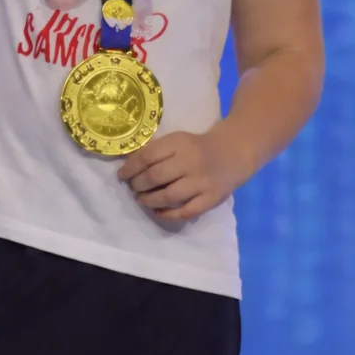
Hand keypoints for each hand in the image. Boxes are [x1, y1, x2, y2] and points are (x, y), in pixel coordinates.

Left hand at [117, 127, 242, 222]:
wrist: (232, 153)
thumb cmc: (197, 146)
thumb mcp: (177, 139)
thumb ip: (156, 149)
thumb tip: (128, 162)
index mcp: (179, 144)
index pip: (148, 156)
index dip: (131, 167)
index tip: (122, 175)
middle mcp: (190, 162)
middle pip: (155, 176)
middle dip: (138, 184)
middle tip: (133, 187)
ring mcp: (201, 182)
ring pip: (168, 196)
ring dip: (149, 200)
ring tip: (142, 199)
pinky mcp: (210, 199)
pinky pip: (185, 212)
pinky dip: (168, 215)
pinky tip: (158, 212)